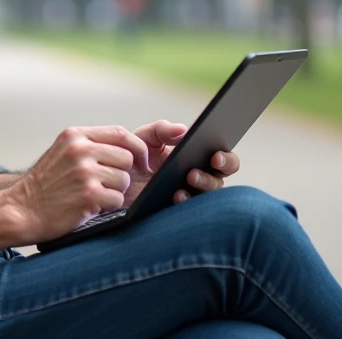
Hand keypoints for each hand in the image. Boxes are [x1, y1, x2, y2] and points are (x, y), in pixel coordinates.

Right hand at [4, 126, 149, 242]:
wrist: (21, 209)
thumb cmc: (44, 185)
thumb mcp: (62, 152)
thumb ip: (89, 145)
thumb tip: (126, 146)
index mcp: (75, 136)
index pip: (120, 133)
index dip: (136, 147)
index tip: (141, 161)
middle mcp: (80, 150)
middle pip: (126, 157)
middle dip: (121, 174)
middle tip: (105, 185)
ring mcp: (84, 172)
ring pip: (123, 180)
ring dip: (114, 192)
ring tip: (93, 196)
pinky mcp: (88, 195)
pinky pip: (117, 199)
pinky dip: (108, 207)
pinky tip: (90, 207)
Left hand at [123, 120, 240, 206]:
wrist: (115, 177)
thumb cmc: (135, 154)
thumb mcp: (146, 137)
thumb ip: (163, 130)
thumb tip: (183, 130)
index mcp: (196, 158)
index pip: (221, 159)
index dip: (226, 158)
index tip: (215, 156)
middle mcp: (197, 178)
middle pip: (220, 180)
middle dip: (216, 175)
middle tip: (201, 168)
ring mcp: (188, 196)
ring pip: (207, 197)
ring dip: (200, 187)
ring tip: (185, 180)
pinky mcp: (174, 210)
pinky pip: (188, 211)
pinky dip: (185, 203)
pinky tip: (175, 196)